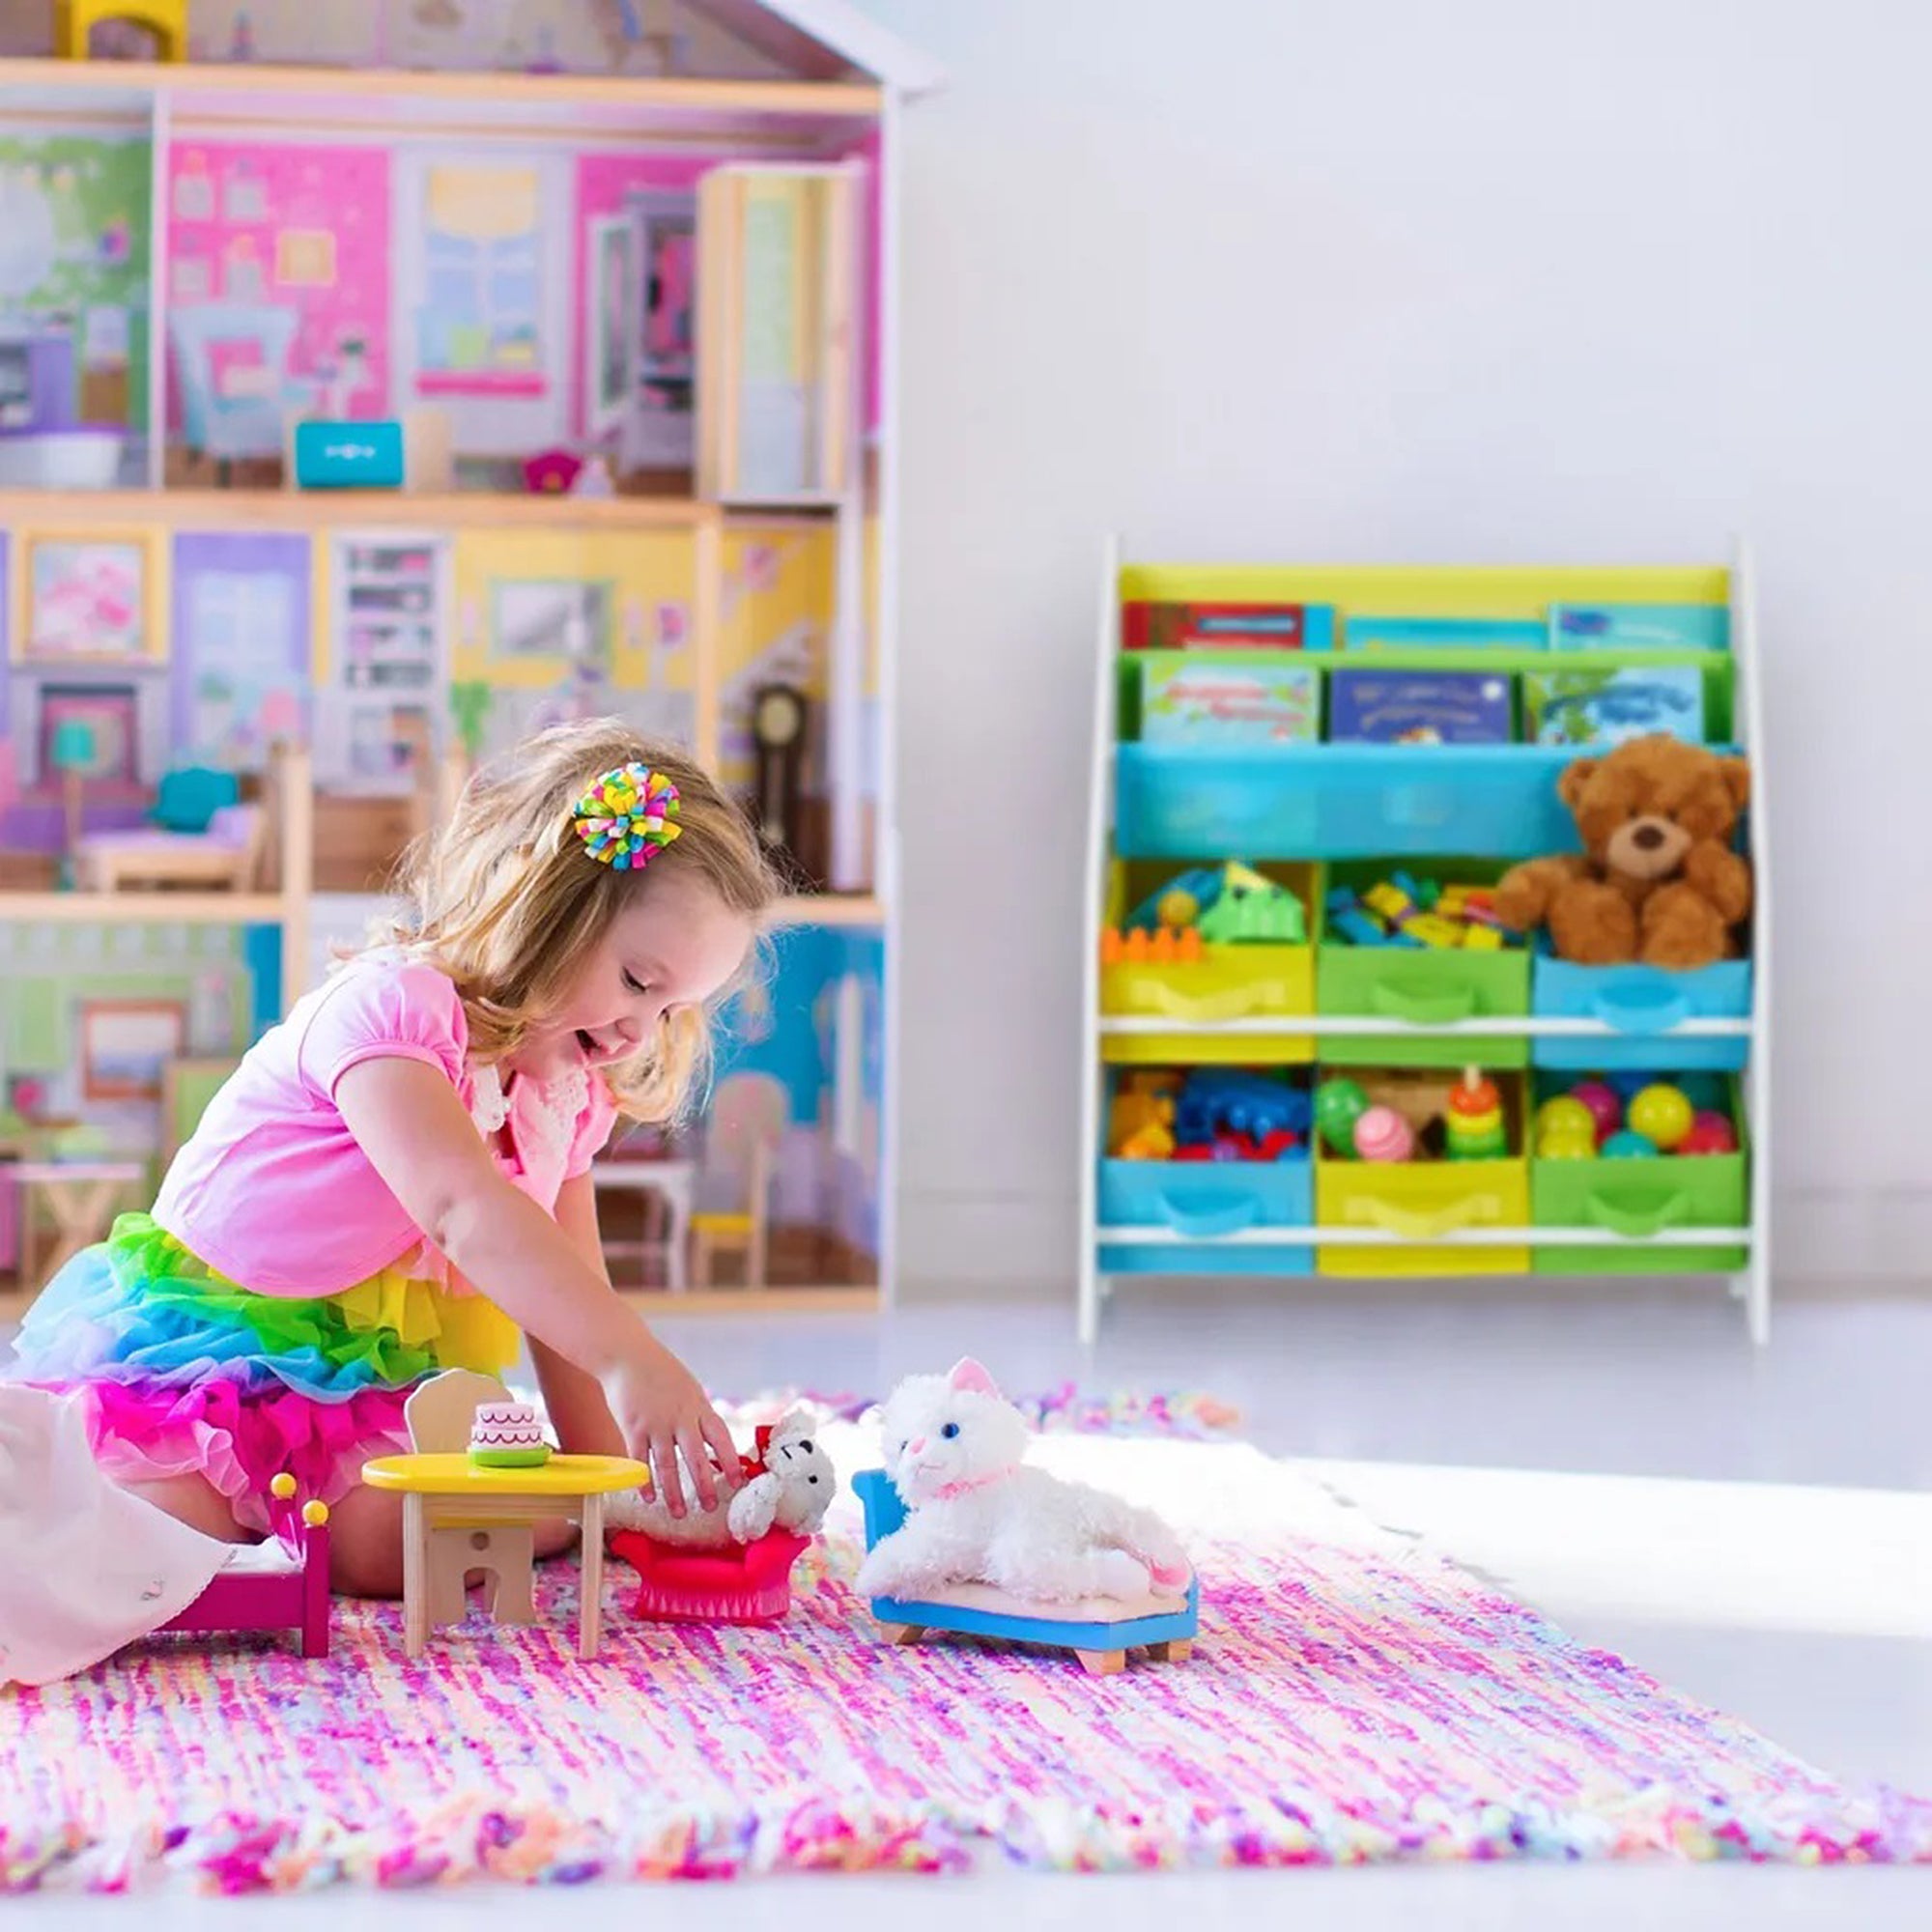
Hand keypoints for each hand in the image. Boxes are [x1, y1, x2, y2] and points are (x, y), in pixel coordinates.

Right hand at [600, 1337, 739, 1518]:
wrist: (626, 1353)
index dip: (731, 1461)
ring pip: (666, 1465)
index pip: (721, 1437)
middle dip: (705, 1485)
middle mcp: (680, 1416)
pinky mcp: (632, 1427)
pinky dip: (644, 1481)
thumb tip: (710, 1440)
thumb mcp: (688, 1387)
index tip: (739, 1482)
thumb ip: (697, 1414)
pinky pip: (639, 1460)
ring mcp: (655, 1423)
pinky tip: (648, 1497)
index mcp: (698, 1406)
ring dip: (673, 1492)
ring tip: (679, 1513)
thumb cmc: (659, 1371)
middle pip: (696, 1456)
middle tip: (710, 1507)